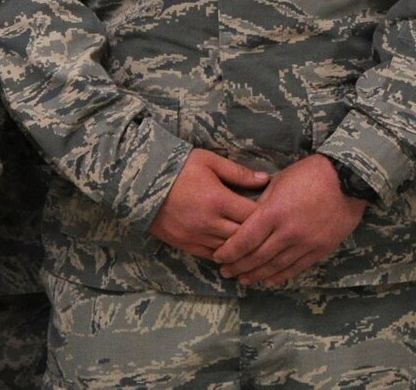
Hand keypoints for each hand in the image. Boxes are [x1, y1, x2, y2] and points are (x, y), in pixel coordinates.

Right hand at [150, 149, 270, 259]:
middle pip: (244, 237)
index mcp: (218, 200)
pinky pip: (211, 255)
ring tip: (254, 242)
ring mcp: (196, 236)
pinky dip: (224, 253)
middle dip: (257, 234)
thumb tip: (265, 179)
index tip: (273, 211)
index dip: (266, 215)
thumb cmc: (178, 167)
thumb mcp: (210, 161)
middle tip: (268, 230)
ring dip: (242, 247)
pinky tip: (232, 250)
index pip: (252, 215)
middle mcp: (209, 222)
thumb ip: (238, 173)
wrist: (141, 183)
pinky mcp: (185, 245)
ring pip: (229, 250)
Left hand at [212, 154, 367, 286]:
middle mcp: (287, 232)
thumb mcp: (279, 181)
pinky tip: (269, 280)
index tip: (218, 257)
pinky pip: (296, 268)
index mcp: (274, 212)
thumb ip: (263, 203)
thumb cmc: (310, 173)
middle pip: (257, 256)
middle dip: (238, 266)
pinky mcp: (320, 249)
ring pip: (275, 266)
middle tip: (226, 273)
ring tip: (243, 280)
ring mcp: (305, 243)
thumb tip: (249, 219)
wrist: (348, 178)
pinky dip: (280, 276)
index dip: (229, 252)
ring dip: (256, 275)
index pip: (244, 240)